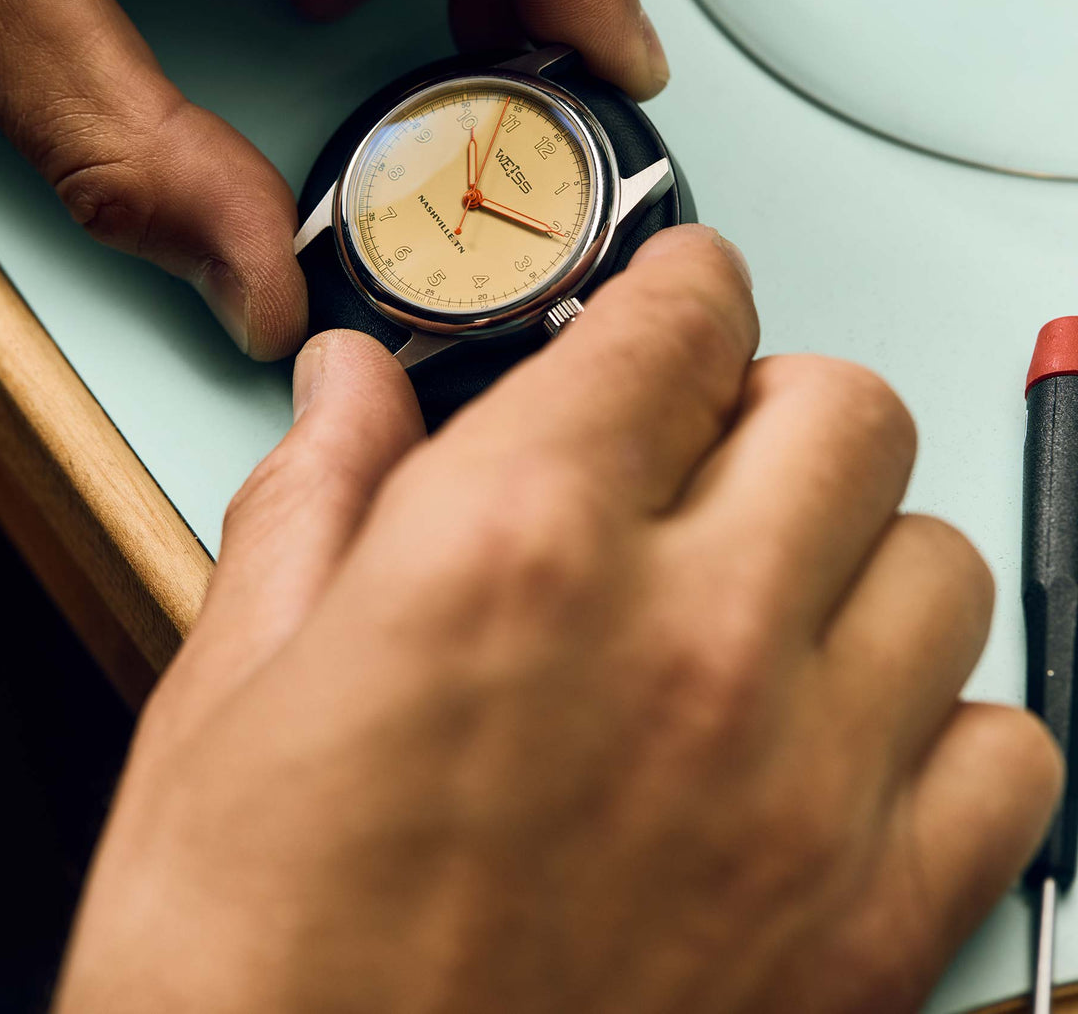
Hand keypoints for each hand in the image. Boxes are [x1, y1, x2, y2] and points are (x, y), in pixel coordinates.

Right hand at [53, 226, 1058, 1013]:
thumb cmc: (249, 966)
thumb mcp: (230, 689)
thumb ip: (318, 496)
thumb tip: (349, 386)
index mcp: (517, 547)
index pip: (684, 316)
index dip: (683, 283)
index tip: (679, 301)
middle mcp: (687, 644)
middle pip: (847, 409)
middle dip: (776, 406)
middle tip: (713, 456)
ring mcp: (801, 791)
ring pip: (942, 564)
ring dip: (862, 557)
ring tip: (777, 604)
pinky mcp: (870, 934)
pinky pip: (1012, 756)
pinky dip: (946, 730)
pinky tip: (845, 753)